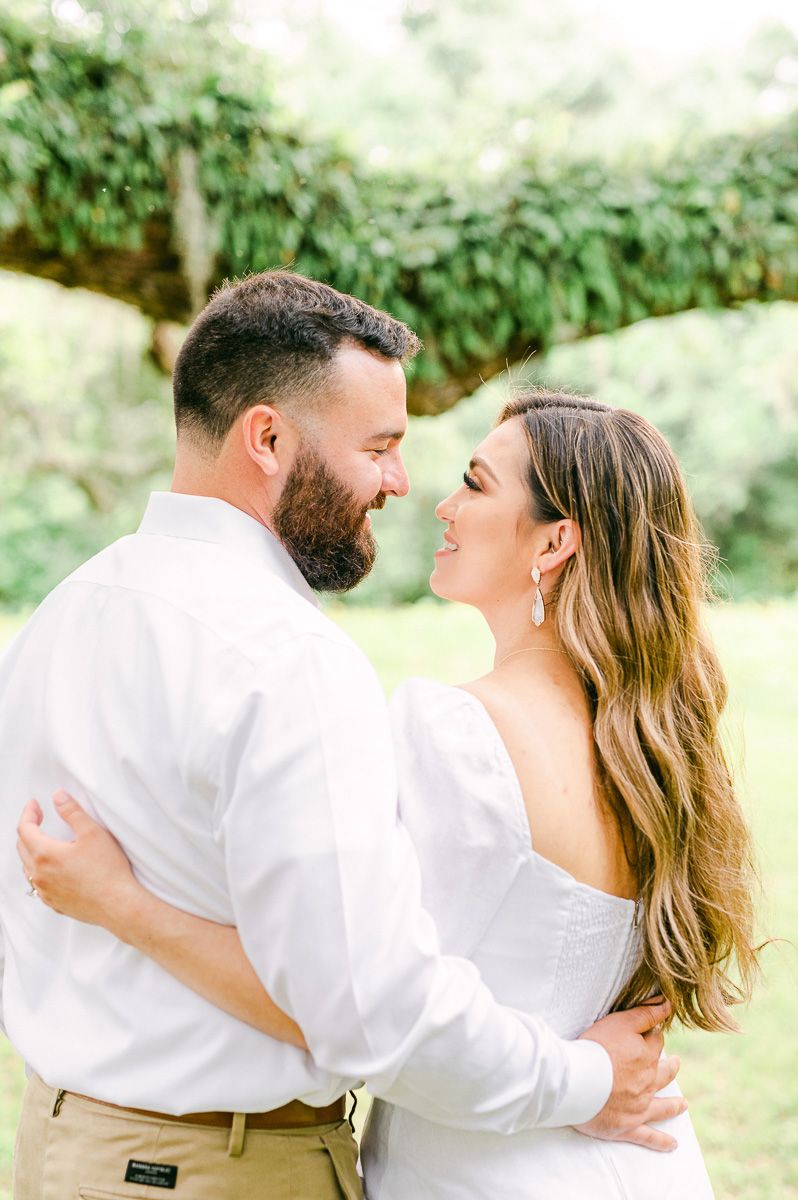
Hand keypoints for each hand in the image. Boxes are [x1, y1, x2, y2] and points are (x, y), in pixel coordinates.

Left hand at [17, 790, 139, 928]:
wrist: (118, 904)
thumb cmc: (108, 871)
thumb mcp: (92, 832)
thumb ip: (72, 812)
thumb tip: (58, 797)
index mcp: (45, 855)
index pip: (25, 829)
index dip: (28, 813)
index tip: (34, 804)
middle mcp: (39, 875)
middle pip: (22, 847)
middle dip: (28, 829)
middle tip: (39, 817)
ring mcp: (45, 892)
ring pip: (28, 867)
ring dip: (31, 850)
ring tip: (44, 840)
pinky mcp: (54, 903)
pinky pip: (37, 884)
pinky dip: (39, 870)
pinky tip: (53, 867)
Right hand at [574, 998, 685, 1151]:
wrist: (578, 1083)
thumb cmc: (595, 1049)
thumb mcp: (620, 1022)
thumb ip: (645, 1014)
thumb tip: (667, 1004)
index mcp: (645, 1057)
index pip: (655, 1044)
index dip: (653, 1036)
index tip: (651, 1033)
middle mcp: (647, 1083)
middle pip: (663, 1073)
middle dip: (670, 1068)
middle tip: (675, 1063)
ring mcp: (639, 1107)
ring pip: (661, 1106)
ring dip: (673, 1104)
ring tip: (683, 1104)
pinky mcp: (627, 1127)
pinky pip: (648, 1137)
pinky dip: (661, 1142)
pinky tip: (672, 1145)